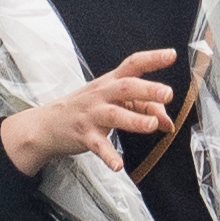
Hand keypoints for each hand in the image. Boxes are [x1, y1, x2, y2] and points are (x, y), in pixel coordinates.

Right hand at [0, 48, 180, 176]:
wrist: (48, 124)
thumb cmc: (86, 109)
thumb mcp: (113, 102)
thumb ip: (144, 109)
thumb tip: (168, 123)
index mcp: (111, 82)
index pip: (133, 64)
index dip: (152, 58)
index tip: (171, 55)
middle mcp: (102, 95)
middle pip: (126, 87)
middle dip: (147, 90)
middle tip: (167, 93)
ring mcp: (92, 115)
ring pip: (115, 115)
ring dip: (135, 120)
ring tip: (152, 125)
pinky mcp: (85, 136)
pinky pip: (99, 146)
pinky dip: (109, 156)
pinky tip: (118, 165)